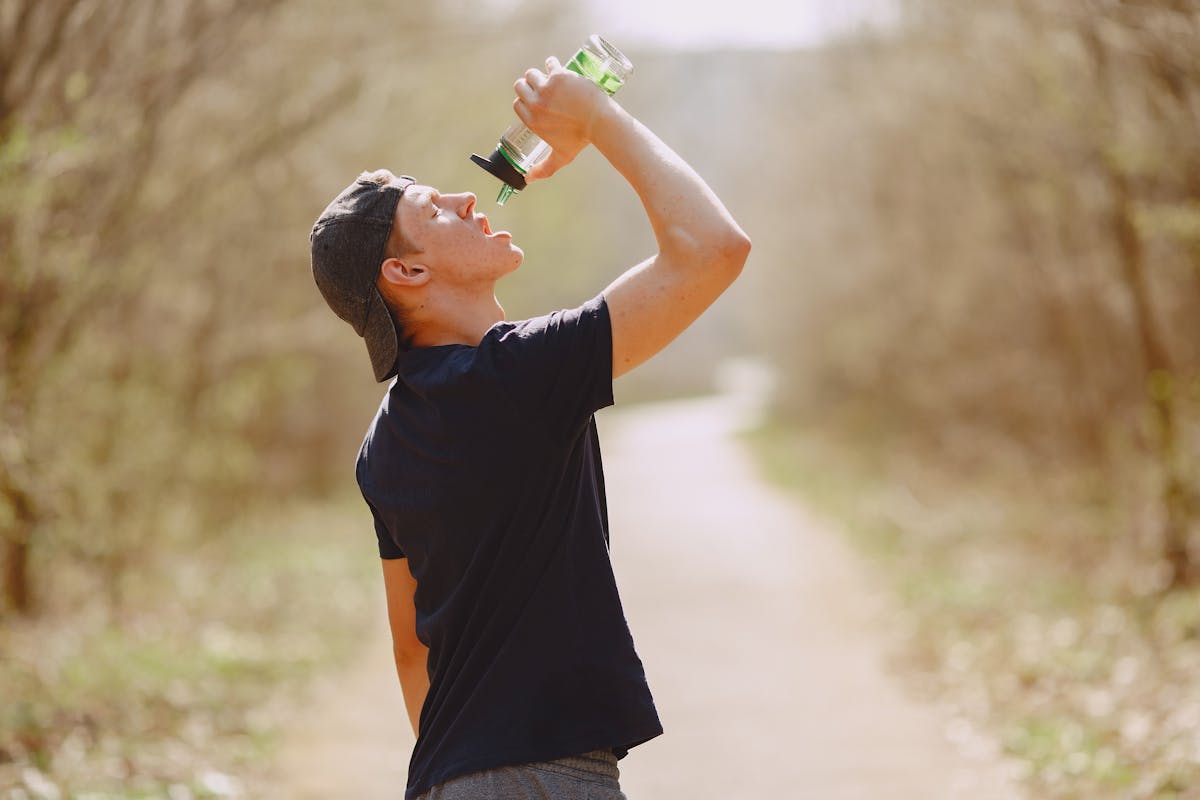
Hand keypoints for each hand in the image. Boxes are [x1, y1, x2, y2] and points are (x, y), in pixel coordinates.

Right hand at [512, 56, 609, 181]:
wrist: (600, 122)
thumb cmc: (581, 140)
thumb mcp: (560, 157)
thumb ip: (543, 169)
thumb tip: (527, 180)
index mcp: (532, 121)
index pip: (518, 105)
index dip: (524, 100)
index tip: (533, 100)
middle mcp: (535, 104)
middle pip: (520, 87)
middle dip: (528, 85)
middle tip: (540, 87)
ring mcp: (546, 89)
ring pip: (532, 74)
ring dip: (538, 74)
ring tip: (548, 76)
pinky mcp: (558, 76)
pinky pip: (549, 63)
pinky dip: (552, 63)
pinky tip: (555, 65)